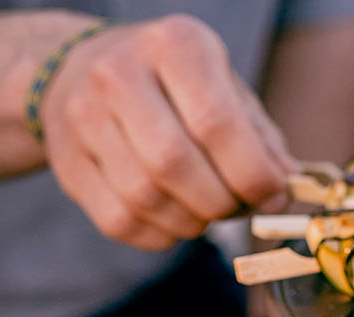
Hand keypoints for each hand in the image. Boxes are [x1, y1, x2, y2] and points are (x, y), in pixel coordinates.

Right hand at [41, 16, 295, 250]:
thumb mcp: (223, 85)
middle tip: (237, 207)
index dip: (252, 174)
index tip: (272, 195)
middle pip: (175, 164)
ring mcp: (83, 119)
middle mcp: (119, 74)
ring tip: (207, 211)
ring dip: (191, 222)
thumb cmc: (170, 83)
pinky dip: (160, 235)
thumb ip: (259, 137)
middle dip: (220, 202)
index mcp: (173, 44)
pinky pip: (120, 222)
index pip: (216, 123)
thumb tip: (287, 187)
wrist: (77, 72)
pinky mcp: (66, 163)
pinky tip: (175, 219)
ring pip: (146, 199)